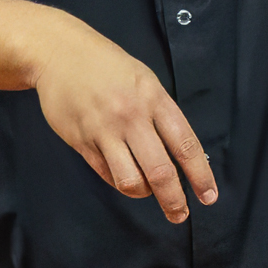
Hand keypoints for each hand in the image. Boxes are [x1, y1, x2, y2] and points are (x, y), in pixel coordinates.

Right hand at [26, 19, 217, 223]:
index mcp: (153, 98)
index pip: (185, 145)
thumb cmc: (107, 66)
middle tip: (180, 214)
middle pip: (160, 171)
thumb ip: (161, 114)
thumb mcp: (144, 80)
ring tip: (146, 189)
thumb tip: (180, 155)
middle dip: (174, 200)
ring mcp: (104, 130)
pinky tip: (123, 174)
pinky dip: (119, 180)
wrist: (59, 53)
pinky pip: (106, 174)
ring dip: (144, 192)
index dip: (200, 175)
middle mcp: (131, 116)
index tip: (209, 196)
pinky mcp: (81, 141)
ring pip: (130, 180)